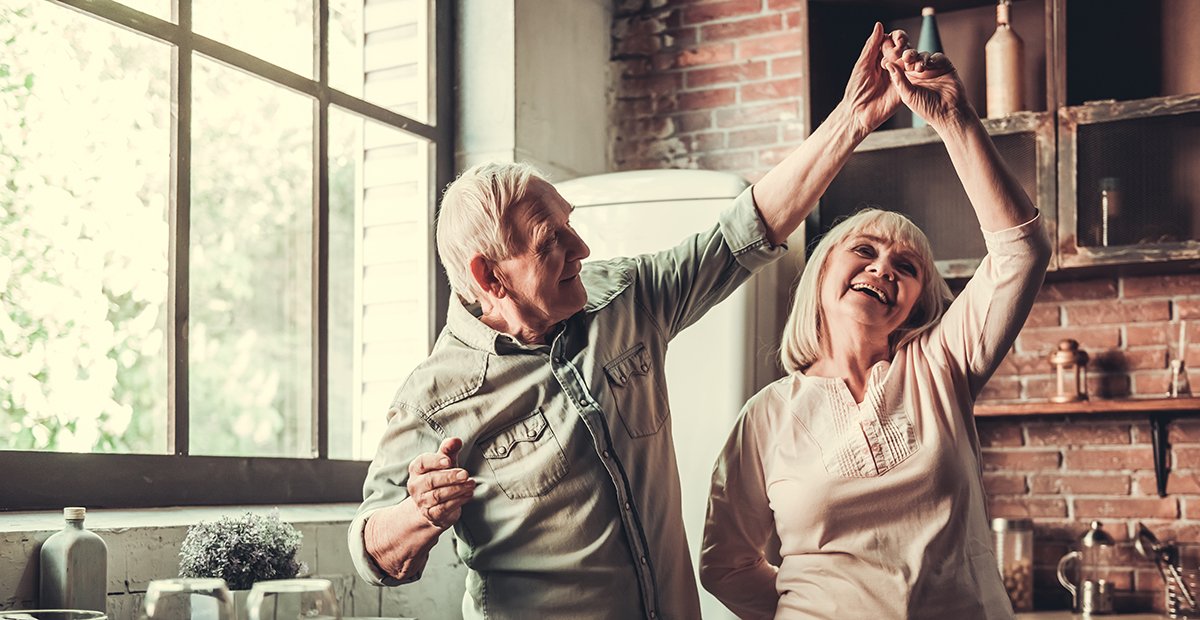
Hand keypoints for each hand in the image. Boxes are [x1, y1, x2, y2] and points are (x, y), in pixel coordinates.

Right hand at [407, 437, 475, 528]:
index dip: (435, 461)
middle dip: (449, 477)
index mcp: (416, 469)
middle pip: (431, 480)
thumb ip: (449, 450)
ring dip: (456, 489)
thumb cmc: (440, 477)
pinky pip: (443, 508)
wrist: (434, 505)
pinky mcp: (430, 514)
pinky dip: (457, 501)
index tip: (449, 461)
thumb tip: (456, 440)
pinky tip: (468, 495)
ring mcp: (421, 501)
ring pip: (437, 495)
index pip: (422, 463)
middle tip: (465, 474)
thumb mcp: (444, 462)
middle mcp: (415, 485)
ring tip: (471, 484)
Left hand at [842, 22, 908, 138]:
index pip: (892, 40)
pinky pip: (915, 75)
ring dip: (912, 56)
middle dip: (905, 46)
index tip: (898, 39)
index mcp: (879, 57)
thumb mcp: (863, 64)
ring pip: (911, 59)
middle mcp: (891, 64)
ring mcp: (900, 75)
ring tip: (905, 60)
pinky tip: (915, 68)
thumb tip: (879, 25)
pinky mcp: (907, 86)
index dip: (897, 37)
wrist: (859, 113)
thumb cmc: (856, 89)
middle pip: (904, 48)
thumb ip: (872, 46)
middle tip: (900, 50)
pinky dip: (917, 69)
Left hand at [884, 48, 973, 129]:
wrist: (948, 112)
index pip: (898, 66)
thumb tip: (887, 64)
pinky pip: (937, 57)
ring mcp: (931, 69)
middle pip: (910, 58)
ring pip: (923, 55)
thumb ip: (898, 79)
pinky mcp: (944, 66)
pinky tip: (930, 64)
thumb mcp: (908, 95)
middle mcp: (918, 73)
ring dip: (920, 58)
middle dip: (907, 55)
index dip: (893, 61)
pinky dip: (933, 58)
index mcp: (906, 80)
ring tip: (919, 67)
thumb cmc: (926, 108)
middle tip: (906, 57)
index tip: (887, 59)